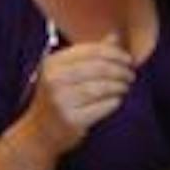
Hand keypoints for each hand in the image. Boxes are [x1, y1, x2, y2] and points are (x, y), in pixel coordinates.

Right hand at [19, 37, 135, 154]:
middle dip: (120, 70)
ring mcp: (61, 101)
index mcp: (53, 63)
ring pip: (101, 87)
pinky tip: (117, 100)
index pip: (90, 50)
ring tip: (125, 87)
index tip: (127, 59)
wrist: (39, 133)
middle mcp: (54, 80)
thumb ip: (90, 54)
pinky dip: (113, 102)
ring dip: (119, 86)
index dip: (114, 53)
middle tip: (130, 74)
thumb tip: (114, 36)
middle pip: (98, 68)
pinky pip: (101, 107)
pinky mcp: (71, 120)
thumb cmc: (57, 98)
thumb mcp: (65, 72)